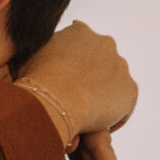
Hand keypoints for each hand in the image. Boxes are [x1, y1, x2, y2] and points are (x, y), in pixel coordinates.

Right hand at [20, 20, 137, 139]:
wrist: (54, 101)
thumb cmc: (35, 81)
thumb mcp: (29, 56)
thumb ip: (42, 52)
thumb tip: (43, 56)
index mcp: (80, 32)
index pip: (80, 43)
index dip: (71, 63)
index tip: (63, 78)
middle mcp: (104, 43)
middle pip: (99, 62)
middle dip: (89, 76)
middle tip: (72, 98)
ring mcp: (120, 66)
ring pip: (112, 82)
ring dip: (101, 94)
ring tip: (83, 114)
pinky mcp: (130, 90)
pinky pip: (122, 106)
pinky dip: (111, 116)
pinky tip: (95, 126)